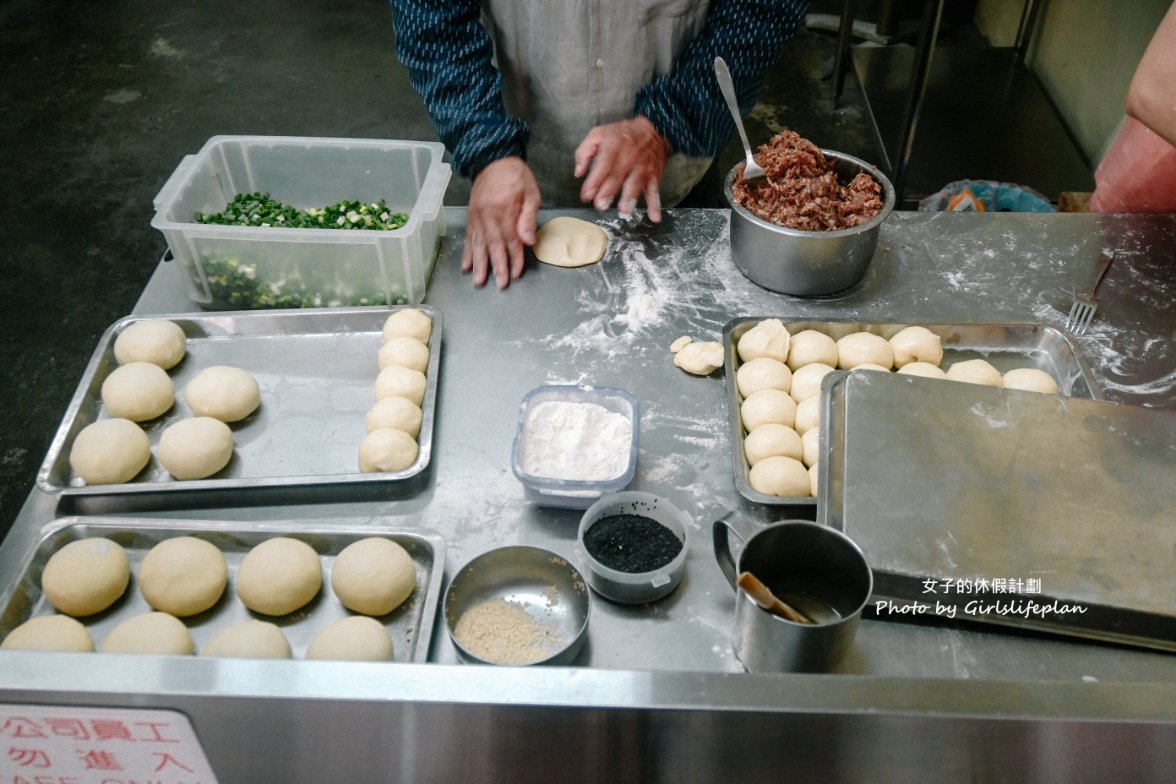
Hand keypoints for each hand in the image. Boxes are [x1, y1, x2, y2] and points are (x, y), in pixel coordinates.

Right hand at [462, 157, 540, 288]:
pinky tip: (466, 266)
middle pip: (493, 246)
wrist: (492, 158)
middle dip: (497, 267)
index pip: (511, 239)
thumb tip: (528, 241)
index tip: (516, 273)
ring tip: (478, 282)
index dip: (515, 258)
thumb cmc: (516, 176)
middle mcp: (488, 215)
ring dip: (479, 265)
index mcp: (505, 210)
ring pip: (478, 244)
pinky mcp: (471, 216)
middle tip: (500, 285)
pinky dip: (467, 253)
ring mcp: (477, 217)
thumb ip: (528, 217)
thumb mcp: (531, 192)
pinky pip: (469, 237)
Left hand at [574, 116, 669, 222]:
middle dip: (608, 192)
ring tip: (624, 210)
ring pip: (636, 183)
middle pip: (617, 176)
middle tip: (600, 205)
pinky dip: (655, 204)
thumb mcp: (598, 134)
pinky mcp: (653, 175)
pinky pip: (654, 190)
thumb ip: (585, 152)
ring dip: (630, 197)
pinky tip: (654, 217)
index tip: (586, 195)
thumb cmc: (621, 135)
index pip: (602, 165)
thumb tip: (578, 172)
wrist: (653, 129)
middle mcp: (629, 157)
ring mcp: (642, 167)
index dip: (594, 181)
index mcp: (613, 146)